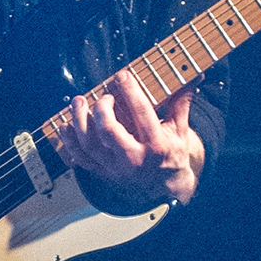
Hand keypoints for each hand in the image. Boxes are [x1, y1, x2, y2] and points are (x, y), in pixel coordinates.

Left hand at [54, 71, 201, 209]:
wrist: (167, 185)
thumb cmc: (172, 152)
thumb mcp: (180, 129)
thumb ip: (181, 102)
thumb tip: (194, 75)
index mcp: (156, 145)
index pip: (141, 113)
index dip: (129, 91)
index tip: (122, 75)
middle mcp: (134, 159)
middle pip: (109, 132)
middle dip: (101, 109)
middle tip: (102, 96)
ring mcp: (116, 168)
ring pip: (89, 145)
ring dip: (79, 121)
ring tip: (78, 102)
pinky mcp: (104, 173)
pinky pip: (80, 158)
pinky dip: (69, 142)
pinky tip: (66, 125)